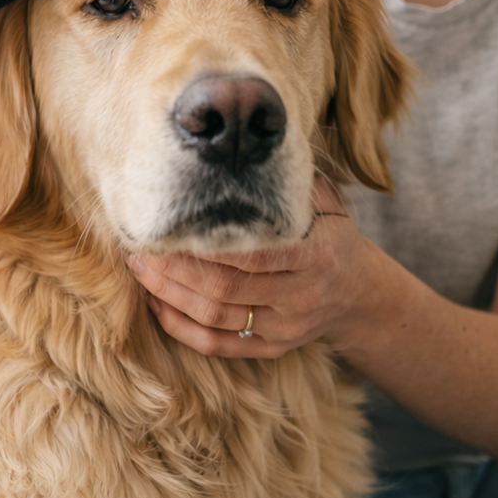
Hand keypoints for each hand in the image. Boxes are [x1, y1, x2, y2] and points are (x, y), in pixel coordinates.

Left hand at [128, 177, 379, 357]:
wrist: (359, 292)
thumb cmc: (329, 234)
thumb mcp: (324, 203)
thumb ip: (288, 183)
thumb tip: (241, 149)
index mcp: (314, 256)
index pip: (249, 253)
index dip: (201, 243)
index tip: (166, 224)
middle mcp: (300, 296)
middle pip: (223, 287)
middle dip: (172, 268)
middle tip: (138, 246)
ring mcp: (285, 327)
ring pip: (214, 317)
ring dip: (168, 294)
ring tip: (140, 269)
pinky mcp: (271, 348)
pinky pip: (217, 345)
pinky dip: (180, 326)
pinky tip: (156, 303)